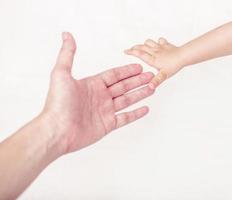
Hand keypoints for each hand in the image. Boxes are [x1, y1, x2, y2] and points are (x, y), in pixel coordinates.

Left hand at [43, 32, 154, 154]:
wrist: (57, 130)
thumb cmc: (58, 103)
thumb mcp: (61, 73)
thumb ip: (67, 54)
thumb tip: (66, 35)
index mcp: (92, 85)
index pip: (114, 75)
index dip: (127, 71)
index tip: (139, 66)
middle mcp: (100, 97)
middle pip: (123, 86)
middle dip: (137, 81)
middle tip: (150, 76)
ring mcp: (104, 111)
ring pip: (127, 100)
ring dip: (140, 94)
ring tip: (152, 88)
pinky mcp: (107, 125)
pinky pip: (125, 118)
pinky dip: (136, 114)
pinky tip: (145, 108)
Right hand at [125, 38, 181, 88]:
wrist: (183, 56)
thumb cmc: (174, 65)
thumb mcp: (164, 75)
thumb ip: (156, 81)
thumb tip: (150, 87)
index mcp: (153, 59)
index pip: (139, 54)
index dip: (131, 52)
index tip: (125, 51)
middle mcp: (155, 52)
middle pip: (142, 47)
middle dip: (135, 48)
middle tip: (130, 49)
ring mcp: (160, 47)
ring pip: (149, 42)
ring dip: (144, 44)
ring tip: (142, 47)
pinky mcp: (166, 45)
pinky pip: (160, 40)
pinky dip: (157, 42)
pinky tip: (157, 44)